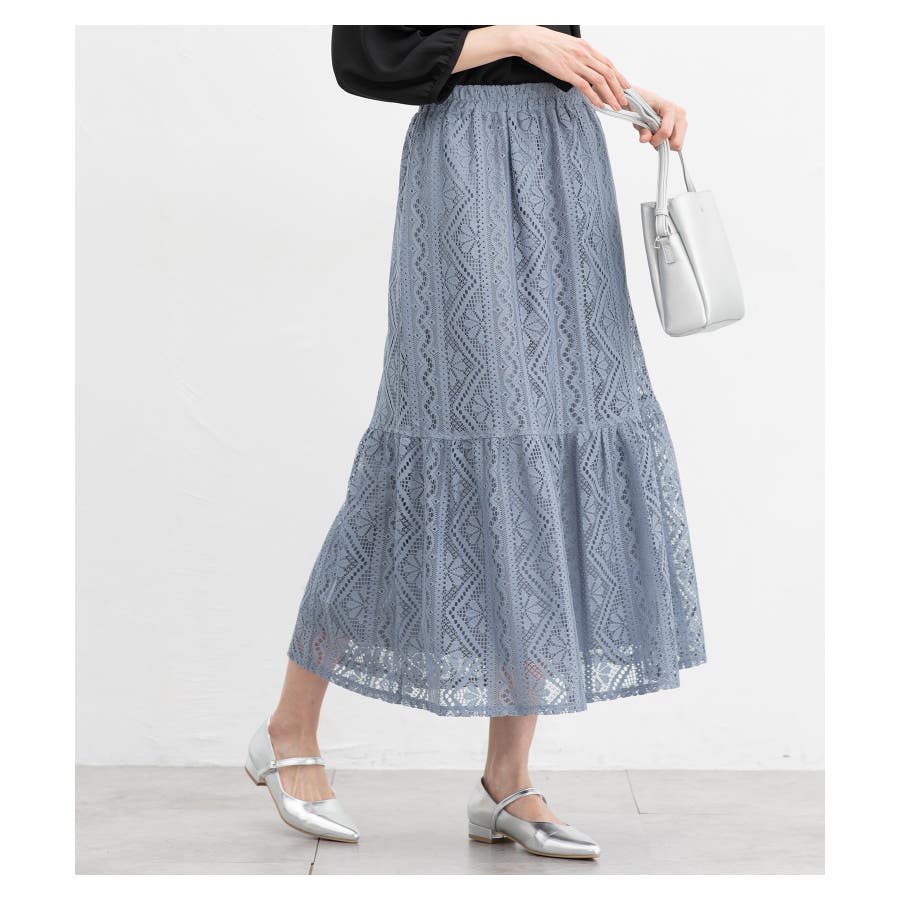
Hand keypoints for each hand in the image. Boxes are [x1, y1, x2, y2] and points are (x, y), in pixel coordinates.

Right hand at [507, 26, 630, 109]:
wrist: (531, 40)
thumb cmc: (545, 43)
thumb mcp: (568, 46)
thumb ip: (578, 55)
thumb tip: (583, 65)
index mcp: (586, 47)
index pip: (608, 63)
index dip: (619, 76)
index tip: (625, 87)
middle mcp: (585, 54)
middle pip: (608, 73)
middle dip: (619, 89)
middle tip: (624, 101)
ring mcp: (577, 63)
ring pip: (600, 81)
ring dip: (610, 95)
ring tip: (616, 106)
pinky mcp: (567, 72)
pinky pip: (585, 87)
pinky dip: (595, 97)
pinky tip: (600, 105)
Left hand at [629, 86, 687, 150]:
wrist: (646, 99)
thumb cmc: (642, 107)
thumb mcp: (638, 117)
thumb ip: (642, 129)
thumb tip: (644, 140)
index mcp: (669, 108)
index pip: (666, 132)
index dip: (656, 140)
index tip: (648, 138)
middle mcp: (679, 113)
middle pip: (676, 142)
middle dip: (663, 144)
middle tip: (654, 139)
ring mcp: (683, 119)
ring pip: (678, 144)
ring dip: (666, 144)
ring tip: (657, 135)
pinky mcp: (683, 125)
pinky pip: (678, 142)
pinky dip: (669, 142)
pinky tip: (662, 135)